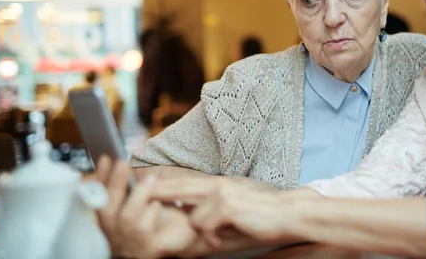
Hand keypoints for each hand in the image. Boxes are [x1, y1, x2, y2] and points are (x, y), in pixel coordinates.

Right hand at [95, 156, 196, 258]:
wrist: (186, 239)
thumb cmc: (163, 219)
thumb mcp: (146, 199)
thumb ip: (133, 186)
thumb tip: (121, 162)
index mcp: (113, 219)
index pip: (100, 197)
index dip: (100, 178)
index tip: (105, 158)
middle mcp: (115, 233)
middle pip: (105, 209)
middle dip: (113, 184)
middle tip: (122, 163)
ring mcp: (130, 244)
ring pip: (126, 218)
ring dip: (138, 195)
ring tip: (151, 181)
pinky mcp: (147, 249)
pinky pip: (143, 229)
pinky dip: (151, 212)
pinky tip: (158, 204)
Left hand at [152, 177, 295, 247]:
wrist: (285, 215)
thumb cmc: (259, 216)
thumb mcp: (230, 210)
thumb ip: (209, 209)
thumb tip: (188, 214)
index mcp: (216, 186)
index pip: (185, 183)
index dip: (164, 183)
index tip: (145, 184)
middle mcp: (217, 186)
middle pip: (180, 188)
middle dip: (159, 192)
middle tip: (141, 194)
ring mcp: (221, 195)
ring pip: (193, 217)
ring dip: (203, 234)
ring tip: (216, 240)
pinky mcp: (227, 207)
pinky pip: (206, 226)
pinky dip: (212, 238)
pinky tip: (223, 240)